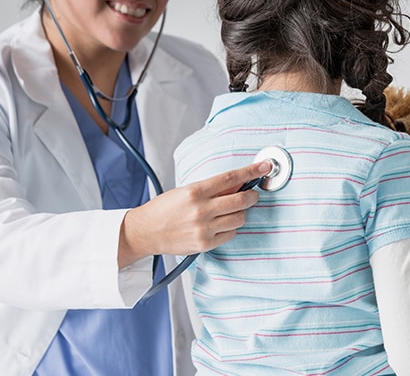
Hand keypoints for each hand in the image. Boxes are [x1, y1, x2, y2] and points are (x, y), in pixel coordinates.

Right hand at [118, 160, 271, 267]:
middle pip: (241, 200)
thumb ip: (211, 188)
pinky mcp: (205, 244)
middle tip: (252, 194)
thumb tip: (236, 184)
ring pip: (240, 218)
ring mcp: (204, 228)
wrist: (145, 231)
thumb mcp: (185, 190)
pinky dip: (230, 228)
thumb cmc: (164, 209)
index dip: (251, 171)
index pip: (231, 178)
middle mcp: (201, 210)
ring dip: (241, 213)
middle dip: (252, 196)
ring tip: (230, 211)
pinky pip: (231, 234)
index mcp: (195, 191)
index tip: (264, 166)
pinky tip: (220, 225)